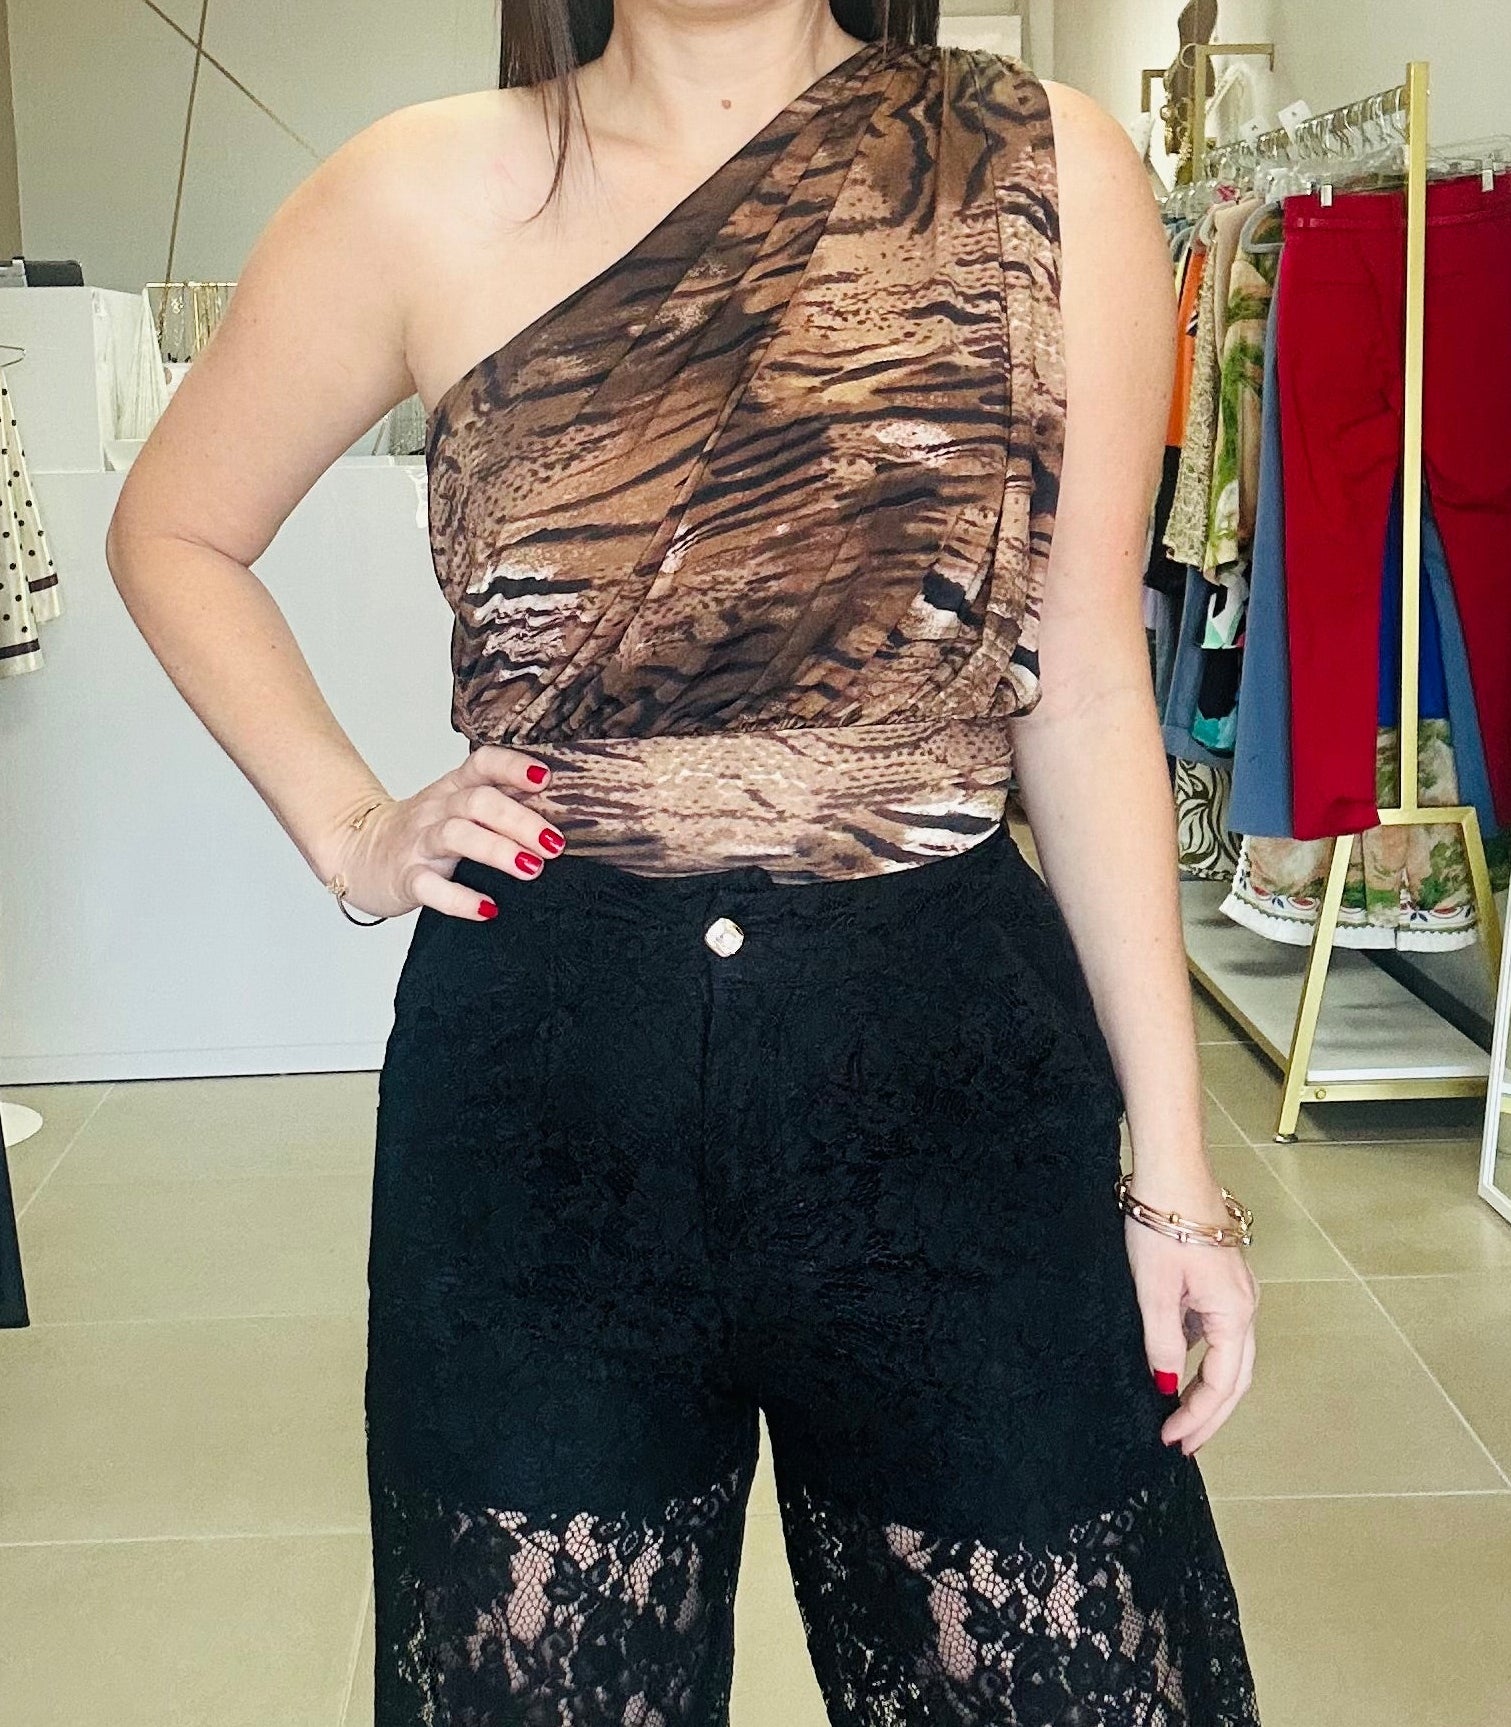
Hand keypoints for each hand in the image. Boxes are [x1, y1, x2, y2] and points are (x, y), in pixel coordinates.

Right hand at [323, 745, 565, 919]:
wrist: (356, 852)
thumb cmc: (421, 832)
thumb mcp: (455, 807)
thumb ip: (498, 800)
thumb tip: (560, 802)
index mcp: (453, 789)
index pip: (482, 764)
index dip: (512, 766)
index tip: (545, 778)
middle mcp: (437, 811)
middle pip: (478, 802)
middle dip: (520, 820)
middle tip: (554, 843)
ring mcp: (419, 844)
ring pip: (456, 836)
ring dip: (498, 851)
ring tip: (532, 868)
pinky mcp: (405, 879)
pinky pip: (430, 888)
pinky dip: (460, 900)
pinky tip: (488, 909)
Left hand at [1123, 1169, 1258, 1454]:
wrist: (1172, 1170)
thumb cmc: (1163, 1224)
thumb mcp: (1153, 1290)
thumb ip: (1161, 1342)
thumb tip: (1165, 1385)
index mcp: (1235, 1314)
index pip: (1221, 1385)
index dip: (1197, 1418)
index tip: (1170, 1441)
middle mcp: (1245, 1306)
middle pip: (1234, 1378)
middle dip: (1209, 1415)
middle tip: (1181, 1444)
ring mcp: (1236, 1292)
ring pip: (1228, 1356)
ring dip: (1206, 1389)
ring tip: (1178, 1416)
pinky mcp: (1220, 1280)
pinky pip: (1216, 1331)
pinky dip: (1200, 1358)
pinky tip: (1173, 1367)